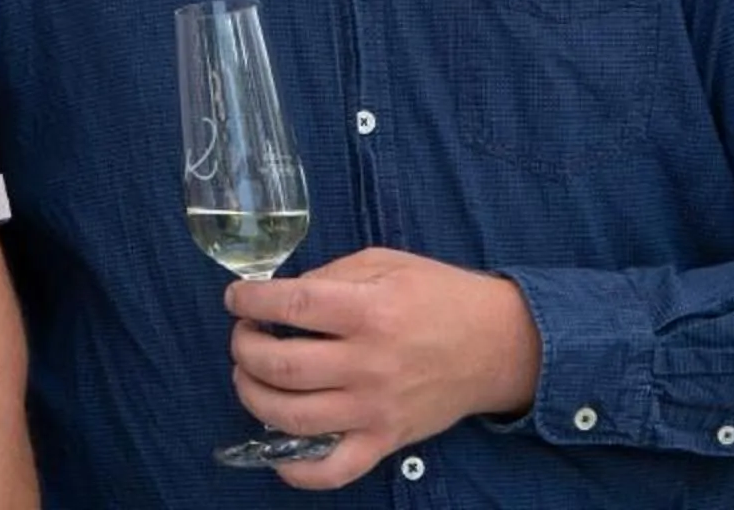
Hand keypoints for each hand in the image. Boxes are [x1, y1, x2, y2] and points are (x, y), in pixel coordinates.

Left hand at [222, 248, 540, 489]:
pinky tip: (277, 449)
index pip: (292, 305)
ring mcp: (376, 409)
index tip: (236, 299)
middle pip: (281, 365)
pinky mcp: (386, 441)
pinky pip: (334, 470)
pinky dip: (297, 470)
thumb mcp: (386, 263)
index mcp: (369, 310)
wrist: (497, 345)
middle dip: (244, 348)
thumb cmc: (440, 296)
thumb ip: (332, 275)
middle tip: (244, 336)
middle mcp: (369, 363)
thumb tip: (283, 297)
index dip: (250, 301)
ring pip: (292, 417)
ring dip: (253, 396)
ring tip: (249, 376)